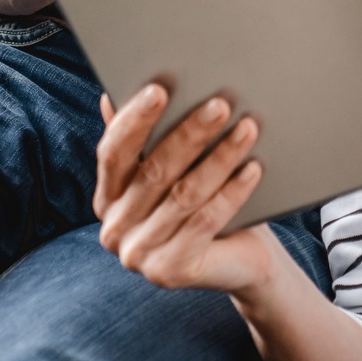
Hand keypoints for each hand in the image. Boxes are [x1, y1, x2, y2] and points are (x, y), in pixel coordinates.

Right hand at [94, 84, 281, 294]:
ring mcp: (139, 254)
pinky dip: (231, 192)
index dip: (134, 120)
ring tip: (248, 129)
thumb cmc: (207, 202)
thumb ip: (146, 139)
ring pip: (184, 195)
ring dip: (220, 158)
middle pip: (154, 171)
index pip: (113, 152)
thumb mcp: (178, 170)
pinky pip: (205, 222)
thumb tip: (112, 96)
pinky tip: (252, 169)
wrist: (241, 260)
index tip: (159, 89)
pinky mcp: (169, 271)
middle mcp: (115, 229)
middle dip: (189, 133)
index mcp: (109, 197)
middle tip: (220, 105)